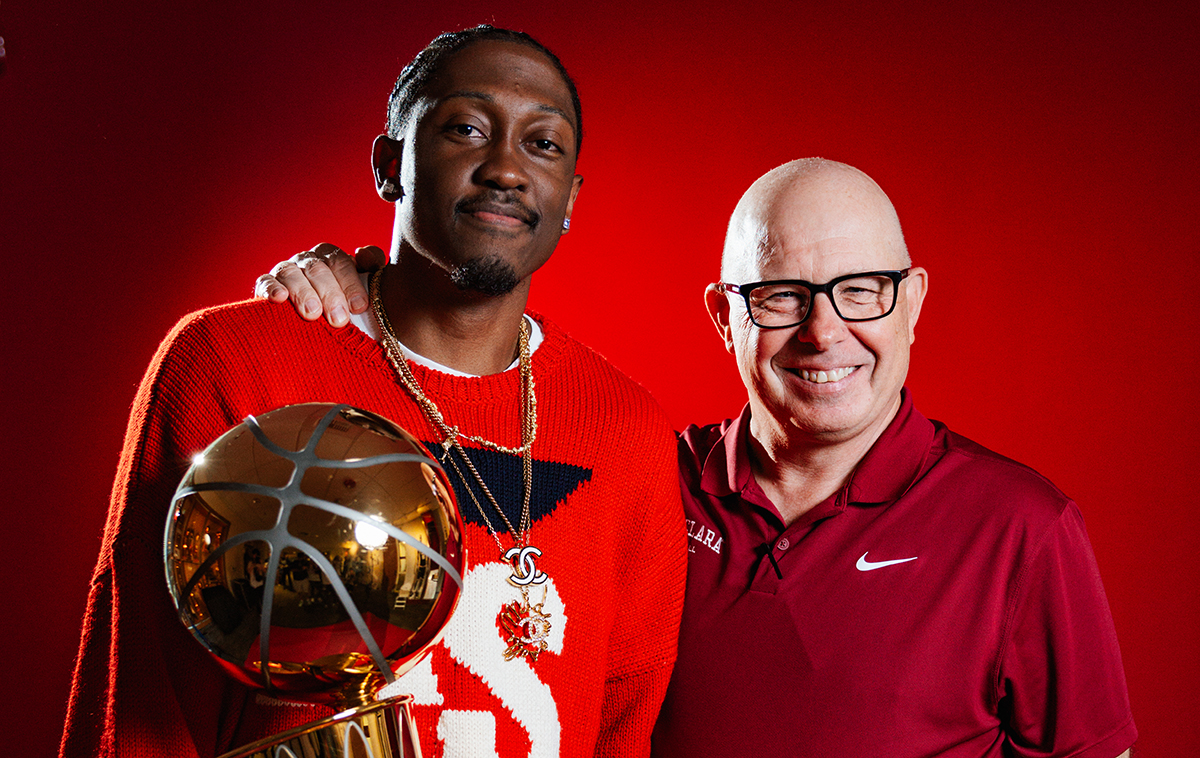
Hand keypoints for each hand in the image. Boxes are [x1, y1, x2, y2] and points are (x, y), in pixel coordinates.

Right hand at [253, 243, 386, 326]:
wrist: (319, 322)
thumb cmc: (345, 304)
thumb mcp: (364, 286)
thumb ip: (371, 266)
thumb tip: (363, 254)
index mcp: (330, 258)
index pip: (340, 262)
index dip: (350, 283)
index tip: (359, 306)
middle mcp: (307, 260)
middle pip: (317, 269)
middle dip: (330, 294)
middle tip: (339, 319)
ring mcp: (285, 271)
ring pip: (291, 273)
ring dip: (303, 292)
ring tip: (313, 314)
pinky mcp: (266, 285)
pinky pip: (265, 281)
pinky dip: (271, 288)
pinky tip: (280, 298)